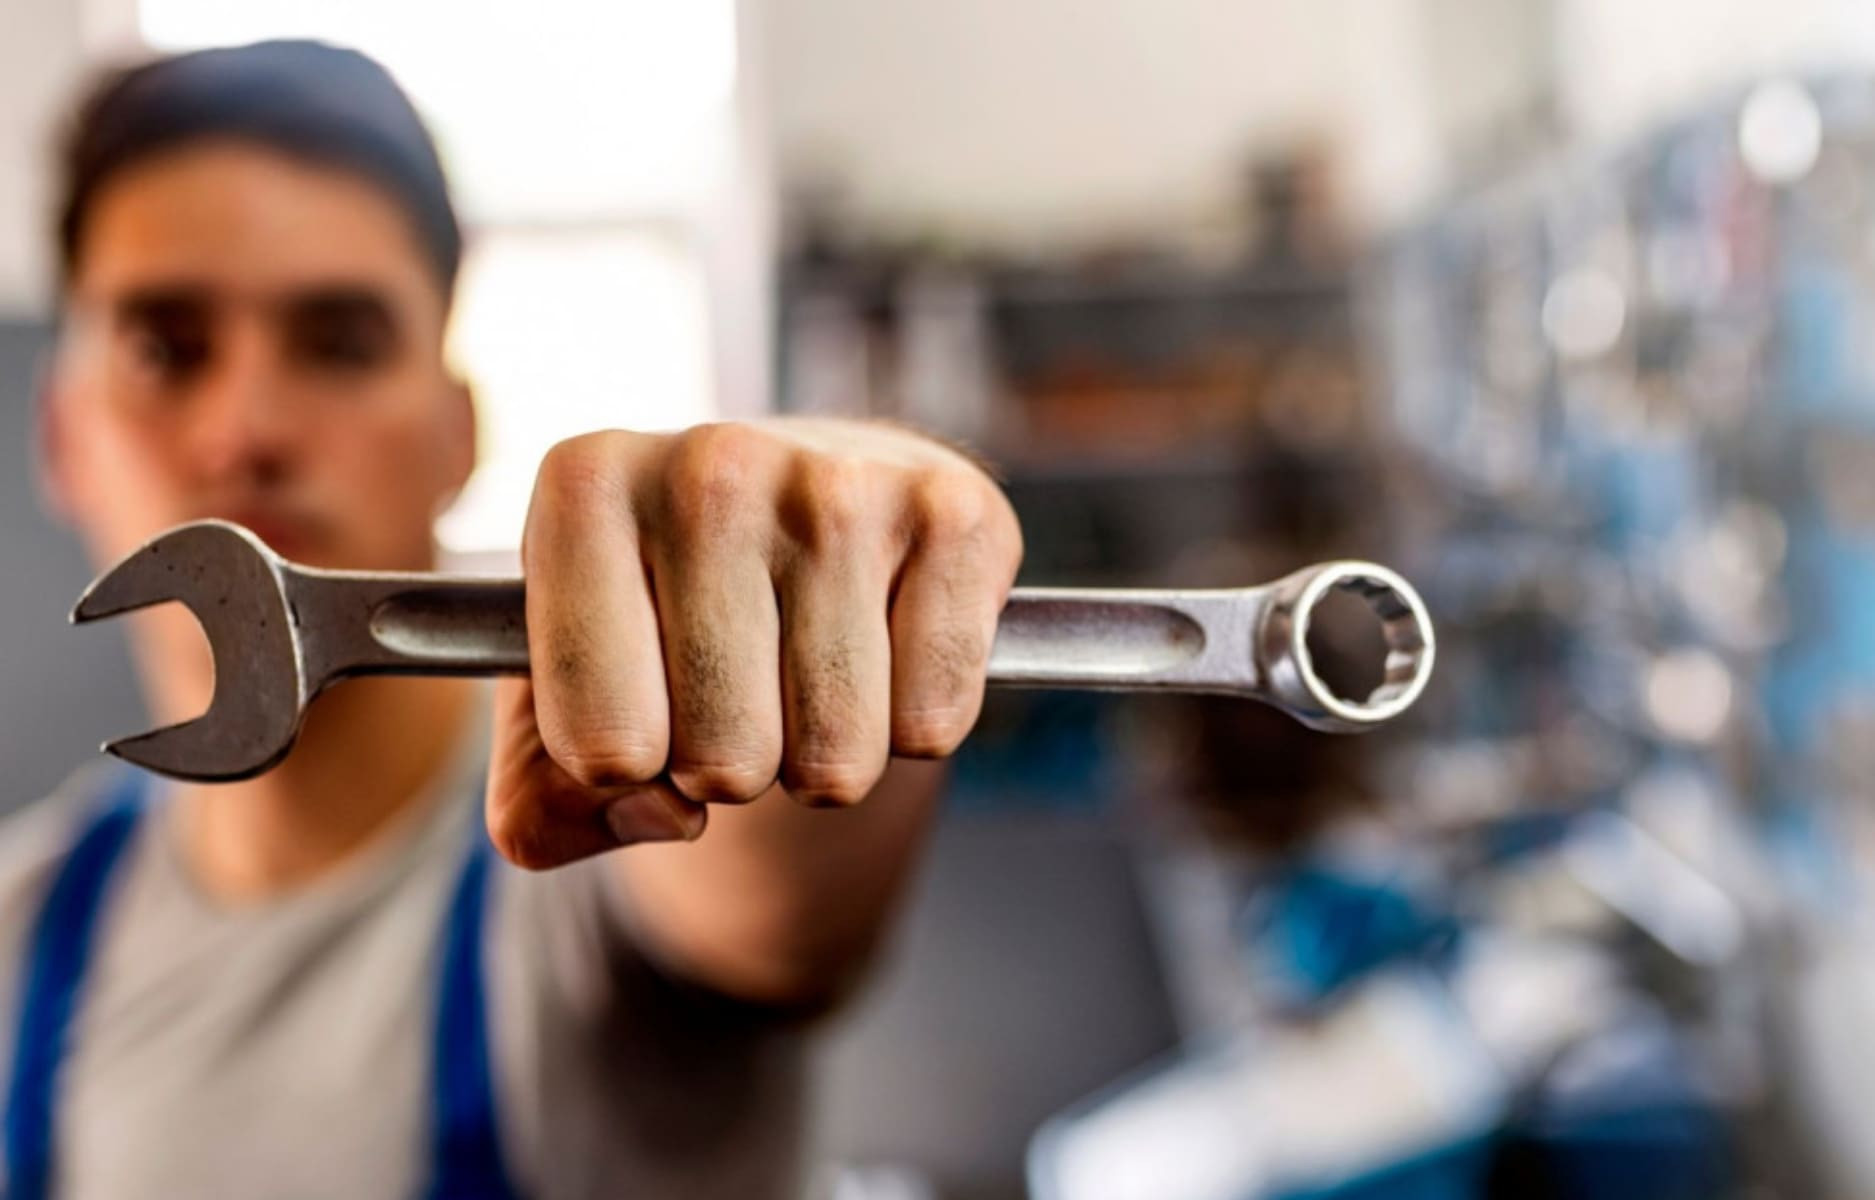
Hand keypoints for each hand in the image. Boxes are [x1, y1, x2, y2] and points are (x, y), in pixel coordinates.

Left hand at [483, 420, 1022, 867]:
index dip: (623, 771)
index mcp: (584, 487)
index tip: (639, 707)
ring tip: (808, 675)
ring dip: (825, 758)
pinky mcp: (955, 511)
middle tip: (739, 691)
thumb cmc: (670, 616)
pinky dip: (914, 724)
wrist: (816, 508)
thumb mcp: (559, 706)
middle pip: (725, 759)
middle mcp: (711, 463)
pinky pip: (931, 722)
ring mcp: (840, 482)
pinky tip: (888, 649)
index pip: (601, 745)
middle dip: (733, 767)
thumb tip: (666, 813)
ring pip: (834, 756)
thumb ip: (543, 802)